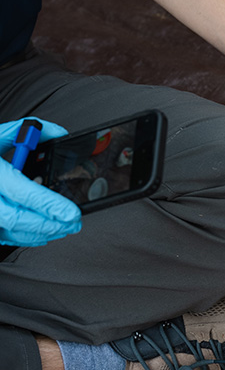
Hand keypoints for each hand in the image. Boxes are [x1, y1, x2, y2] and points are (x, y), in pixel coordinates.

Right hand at [0, 118, 81, 245]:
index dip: (49, 205)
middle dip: (49, 225)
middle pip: (17, 219)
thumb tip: (58, 133)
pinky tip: (40, 232)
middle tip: (73, 223)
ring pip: (9, 232)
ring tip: (62, 229)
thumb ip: (30, 132)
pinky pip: (1, 236)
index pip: (22, 193)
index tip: (71, 213)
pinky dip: (23, 237)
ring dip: (39, 233)